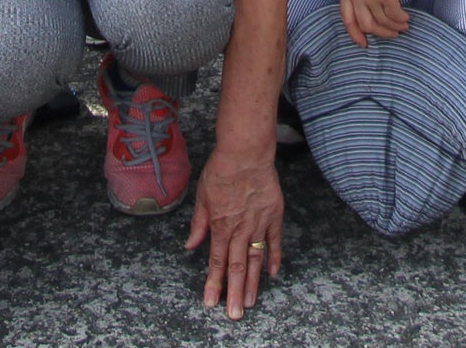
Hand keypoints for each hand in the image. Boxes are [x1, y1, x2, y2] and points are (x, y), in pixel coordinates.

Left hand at [184, 146, 283, 317]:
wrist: (246, 152)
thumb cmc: (222, 170)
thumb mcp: (202, 197)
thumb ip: (199, 224)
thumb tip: (190, 245)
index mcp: (220, 226)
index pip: (216, 262)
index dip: (213, 284)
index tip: (211, 302)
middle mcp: (240, 229)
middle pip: (237, 267)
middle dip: (235, 293)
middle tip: (235, 314)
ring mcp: (259, 223)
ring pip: (255, 259)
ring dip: (253, 283)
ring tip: (251, 302)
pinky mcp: (274, 215)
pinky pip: (275, 241)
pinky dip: (274, 257)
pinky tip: (272, 273)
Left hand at [339, 0, 418, 44]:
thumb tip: (363, 18)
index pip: (347, 17)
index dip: (355, 34)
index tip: (364, 44)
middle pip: (366, 24)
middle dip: (381, 33)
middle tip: (392, 34)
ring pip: (382, 21)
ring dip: (394, 27)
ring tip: (403, 25)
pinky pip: (394, 15)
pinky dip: (401, 19)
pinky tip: (406, 17)